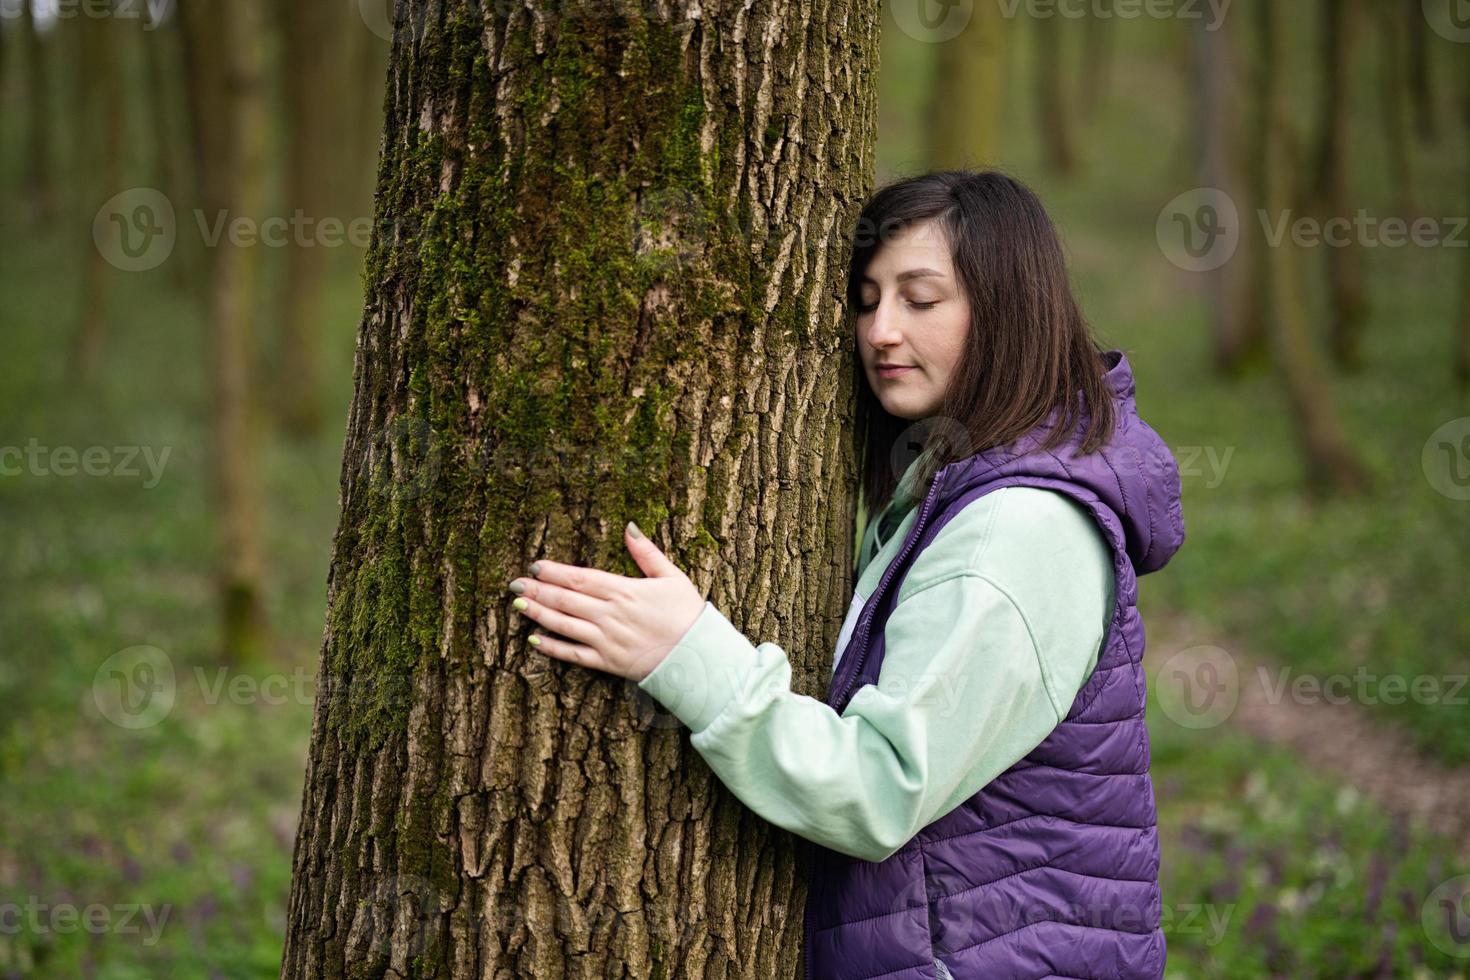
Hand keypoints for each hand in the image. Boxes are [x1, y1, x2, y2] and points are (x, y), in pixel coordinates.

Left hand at [508, 521, 705, 681]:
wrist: (699, 656)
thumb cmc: (687, 614)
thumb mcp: (671, 576)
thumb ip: (647, 553)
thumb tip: (629, 527)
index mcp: (624, 591)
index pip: (581, 579)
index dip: (555, 572)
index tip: (535, 564)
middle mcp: (610, 615)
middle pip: (566, 600)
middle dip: (538, 589)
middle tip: (514, 583)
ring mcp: (607, 640)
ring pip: (565, 625)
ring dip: (539, 614)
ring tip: (518, 604)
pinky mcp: (608, 663)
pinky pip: (575, 655)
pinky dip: (553, 648)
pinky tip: (535, 641)